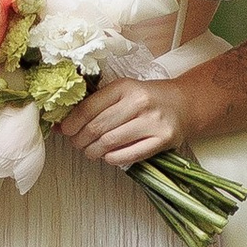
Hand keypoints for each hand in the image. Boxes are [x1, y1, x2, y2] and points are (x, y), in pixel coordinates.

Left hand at [57, 76, 186, 169]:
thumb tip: (62, 124)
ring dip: (93, 152)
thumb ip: (95, 105)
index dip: (71, 123)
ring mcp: (152, 122)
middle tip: (77, 143)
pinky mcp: (162, 139)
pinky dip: (111, 159)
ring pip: (109, 143)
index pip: (88, 108)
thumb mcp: (123, 92)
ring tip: (91, 151)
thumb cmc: (148, 99)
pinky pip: (128, 156)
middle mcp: (139, 102)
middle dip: (80, 140)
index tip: (66, 131)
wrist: (184, 104)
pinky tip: (108, 156)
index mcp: (124, 87)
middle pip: (96, 128)